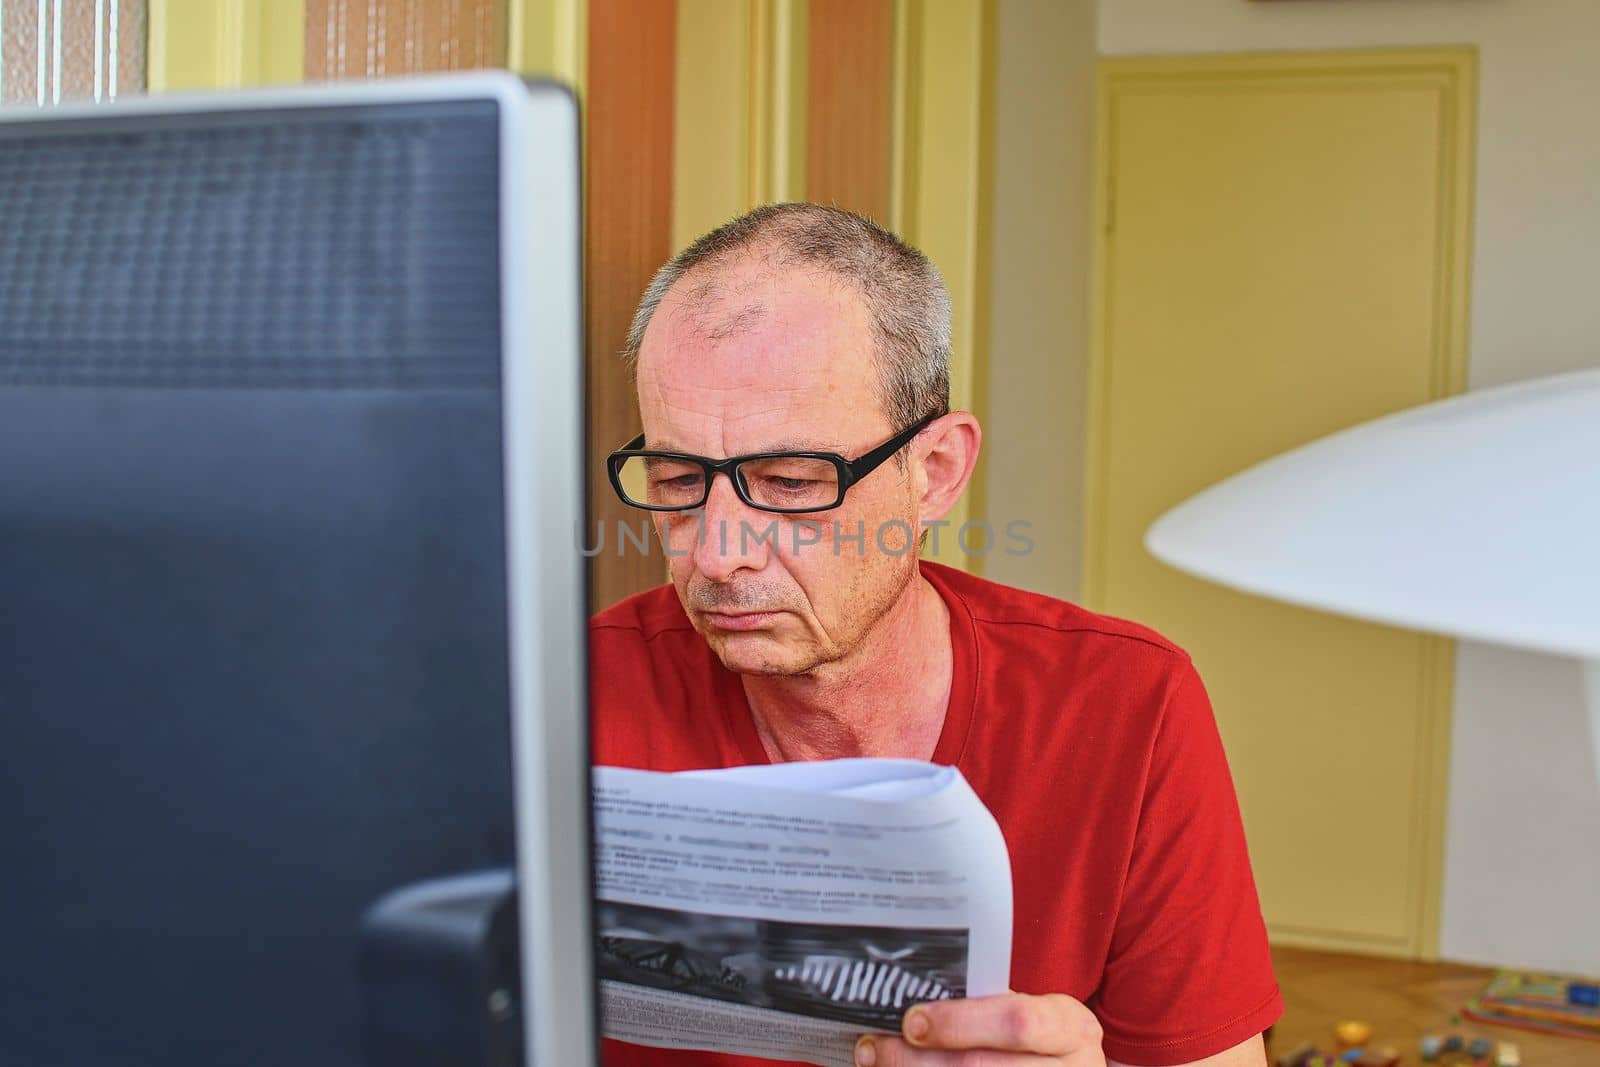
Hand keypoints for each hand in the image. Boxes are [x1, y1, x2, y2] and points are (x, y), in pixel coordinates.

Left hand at [855, 991, 1106, 1065]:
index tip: (911, 1021)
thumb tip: (911, 1009)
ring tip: (875, 1063)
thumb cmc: (1035, 1038)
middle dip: (918, 1060)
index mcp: (1069, 1028)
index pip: (1017, 1022)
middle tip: (875, 1047)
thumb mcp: (1028, 1011)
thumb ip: (983, 1007)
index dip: (960, 1022)